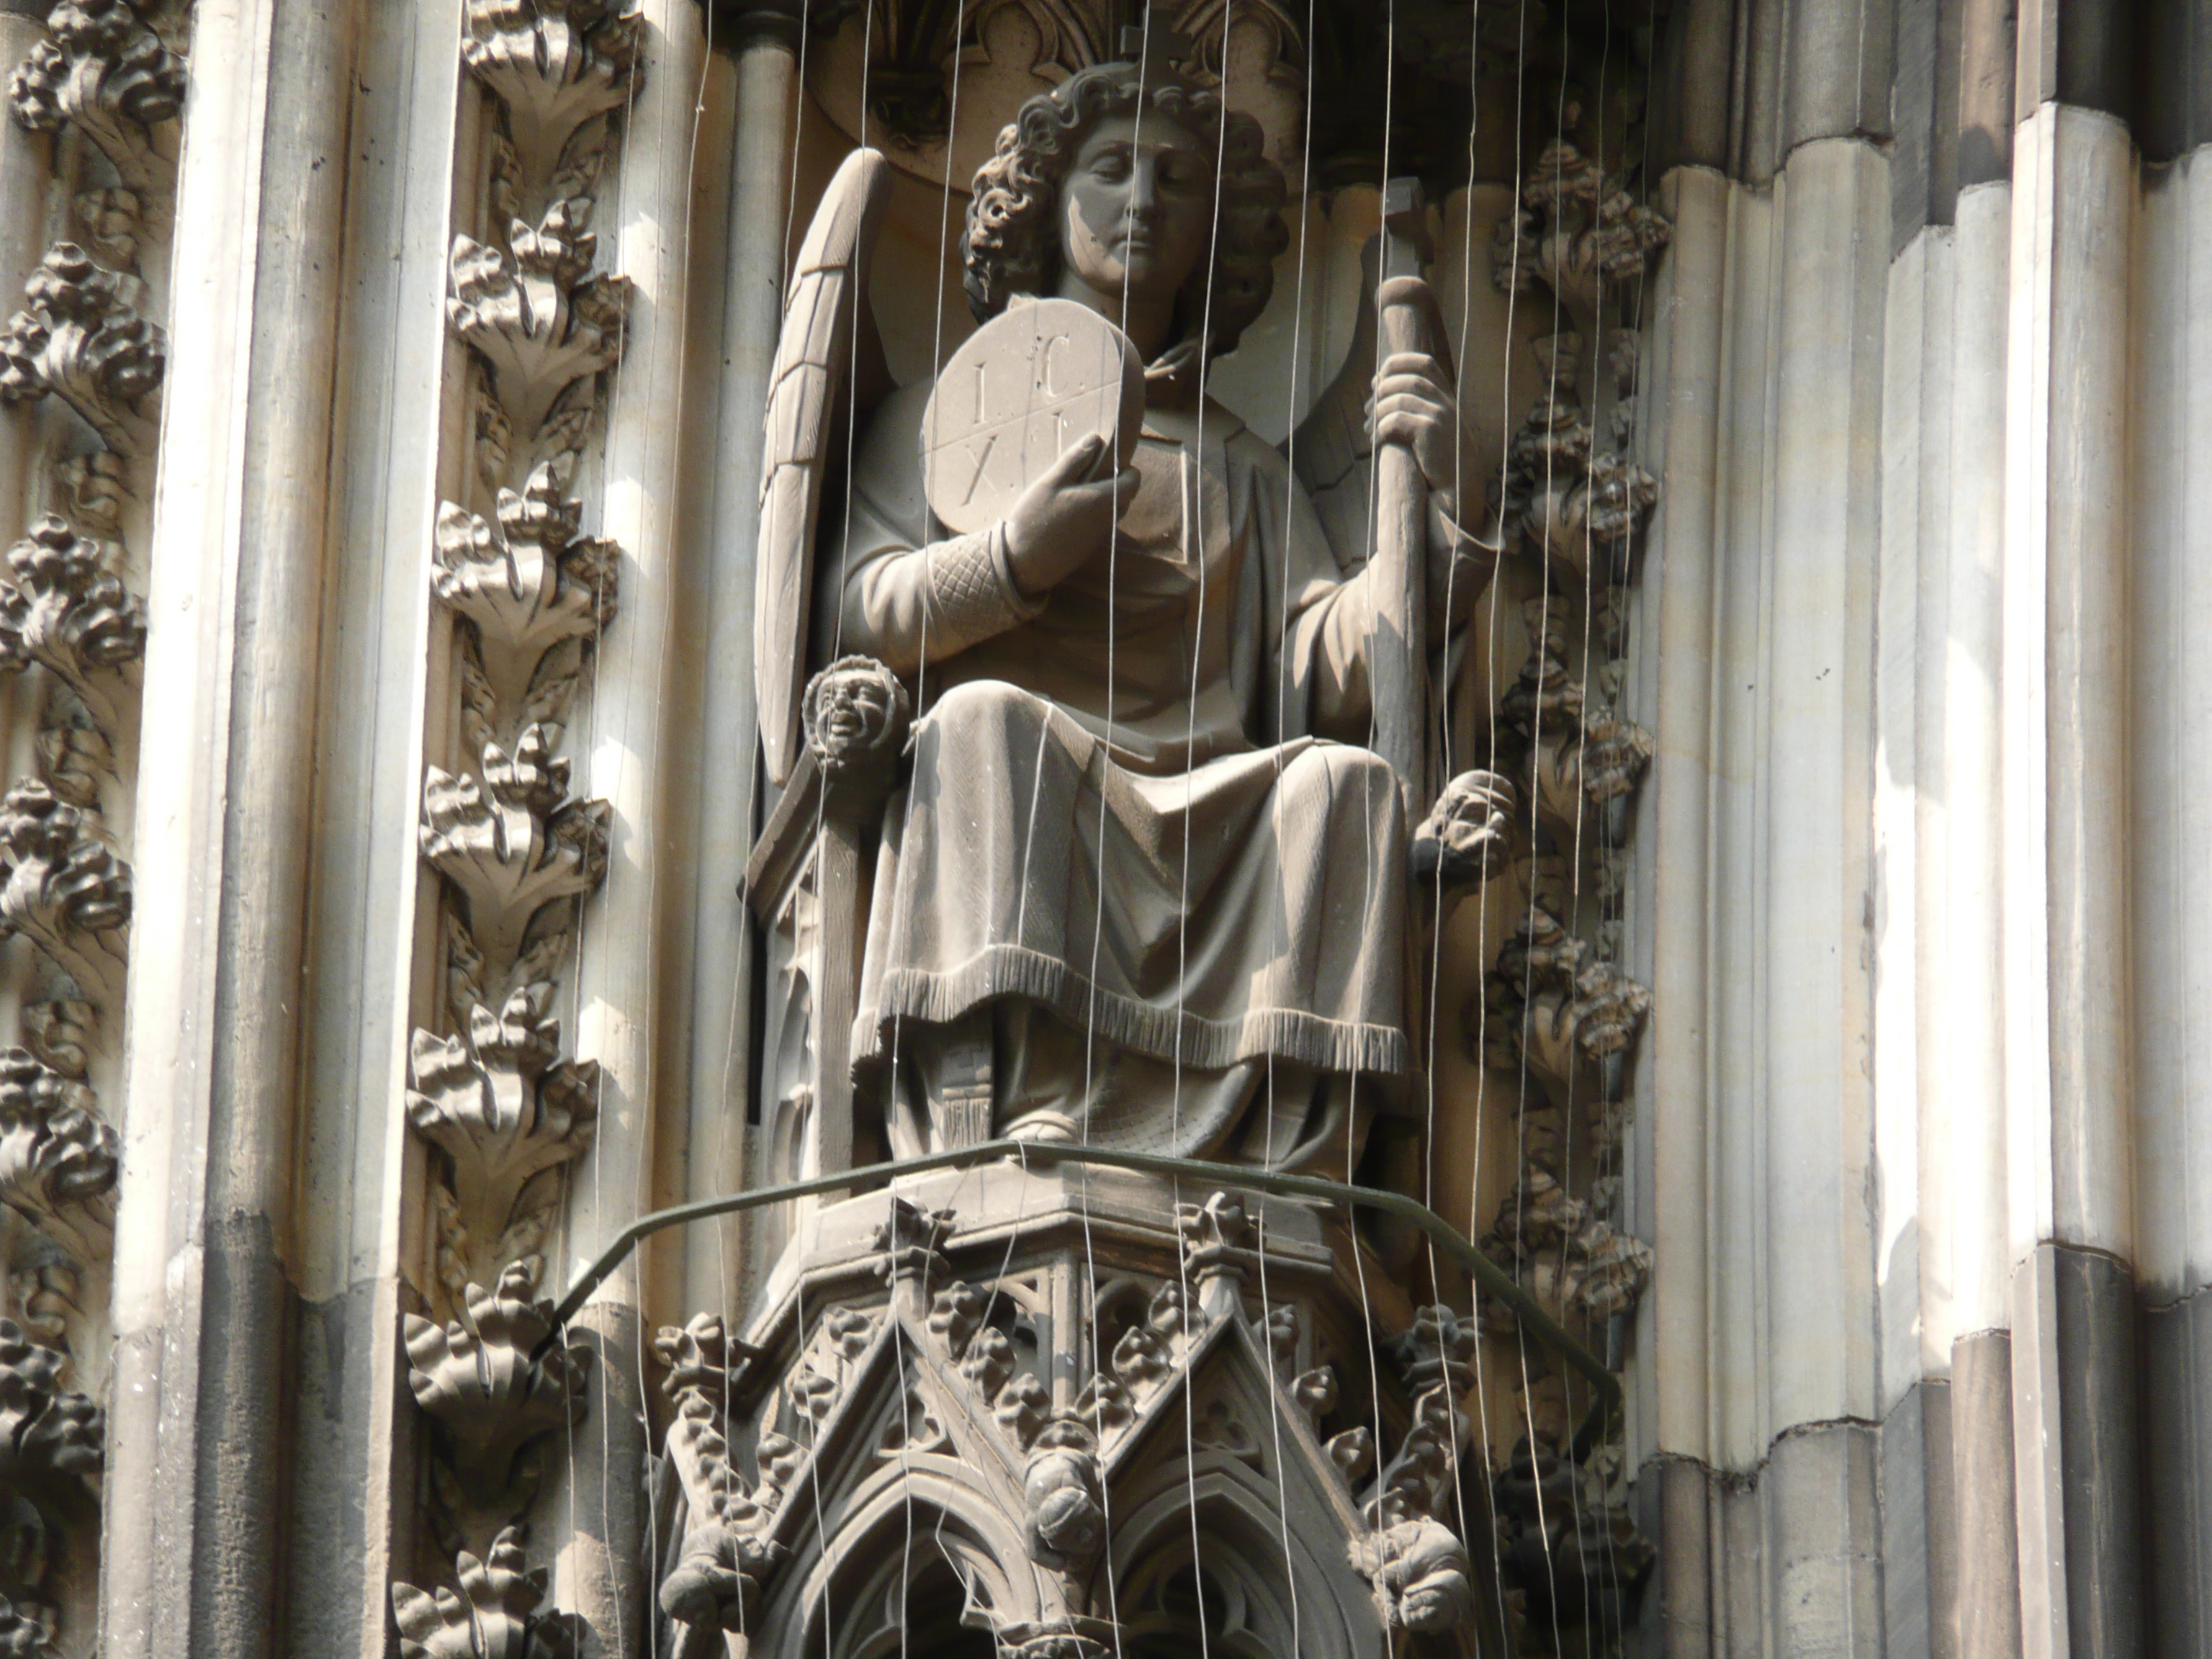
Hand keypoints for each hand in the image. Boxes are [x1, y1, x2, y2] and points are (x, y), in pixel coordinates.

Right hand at [1000, 430, 1139, 598]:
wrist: (1026, 563)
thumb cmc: (1035, 519)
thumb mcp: (1050, 483)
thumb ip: (1075, 460)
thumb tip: (1095, 438)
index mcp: (1102, 500)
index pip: (1134, 482)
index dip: (1127, 469)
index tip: (1108, 462)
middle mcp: (1107, 519)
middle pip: (1126, 496)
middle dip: (1115, 483)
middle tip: (1089, 475)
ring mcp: (1099, 535)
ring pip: (1114, 511)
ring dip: (1103, 499)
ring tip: (1077, 492)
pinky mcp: (1090, 547)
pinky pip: (1101, 525)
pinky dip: (1093, 515)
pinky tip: (1069, 513)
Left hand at [1369, 351, 1470, 529]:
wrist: (1460, 487)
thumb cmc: (1442, 459)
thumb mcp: (1437, 427)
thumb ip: (1420, 408)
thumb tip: (1381, 392)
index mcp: (1447, 398)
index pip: (1425, 363)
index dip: (1399, 363)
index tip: (1379, 376)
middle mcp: (1446, 402)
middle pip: (1407, 379)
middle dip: (1382, 389)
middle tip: (1367, 408)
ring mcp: (1439, 416)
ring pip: (1398, 399)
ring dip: (1377, 411)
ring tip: (1367, 427)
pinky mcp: (1429, 432)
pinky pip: (1395, 420)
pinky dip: (1380, 428)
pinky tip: (1375, 440)